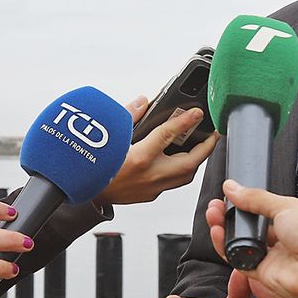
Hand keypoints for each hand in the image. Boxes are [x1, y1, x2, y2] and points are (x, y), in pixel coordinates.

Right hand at [95, 97, 219, 205]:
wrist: (85, 194)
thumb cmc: (94, 167)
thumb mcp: (110, 137)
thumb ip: (128, 117)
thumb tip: (143, 102)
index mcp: (139, 158)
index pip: (168, 135)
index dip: (185, 121)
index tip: (197, 113)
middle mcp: (149, 175)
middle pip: (189, 162)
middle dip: (206, 147)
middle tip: (212, 134)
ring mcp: (152, 188)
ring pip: (185, 176)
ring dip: (196, 160)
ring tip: (200, 146)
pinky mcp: (151, 195)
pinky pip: (174, 183)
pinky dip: (181, 170)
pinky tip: (179, 160)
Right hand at [205, 181, 297, 297]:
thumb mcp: (286, 205)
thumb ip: (255, 198)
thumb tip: (233, 187)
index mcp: (296, 218)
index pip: (263, 209)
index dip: (245, 203)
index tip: (229, 196)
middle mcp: (285, 238)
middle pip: (249, 227)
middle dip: (230, 216)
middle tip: (216, 206)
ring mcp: (274, 256)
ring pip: (241, 243)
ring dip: (224, 230)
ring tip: (213, 216)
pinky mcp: (264, 273)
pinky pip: (239, 260)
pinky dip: (226, 248)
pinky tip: (218, 233)